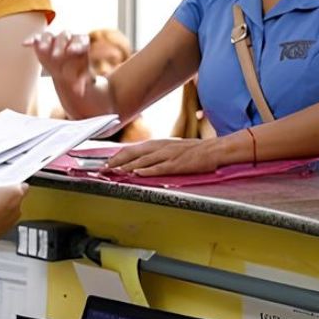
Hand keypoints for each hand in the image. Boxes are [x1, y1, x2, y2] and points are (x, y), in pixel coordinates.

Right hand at [0, 183, 27, 240]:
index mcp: (16, 193)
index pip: (23, 187)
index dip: (15, 187)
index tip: (9, 187)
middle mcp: (18, 208)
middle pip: (16, 202)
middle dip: (6, 201)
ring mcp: (12, 221)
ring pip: (10, 214)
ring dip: (2, 212)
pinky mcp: (5, 231)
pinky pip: (3, 224)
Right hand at [27, 30, 91, 98]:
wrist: (66, 69)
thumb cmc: (76, 71)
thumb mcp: (80, 77)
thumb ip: (80, 82)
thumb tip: (79, 92)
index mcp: (82, 43)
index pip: (80, 41)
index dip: (76, 45)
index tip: (71, 51)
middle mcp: (68, 38)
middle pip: (64, 36)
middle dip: (60, 45)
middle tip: (56, 56)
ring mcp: (54, 39)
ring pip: (49, 35)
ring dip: (45, 41)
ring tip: (41, 48)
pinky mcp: (42, 42)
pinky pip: (37, 38)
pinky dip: (31, 40)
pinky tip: (25, 44)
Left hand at [103, 137, 227, 176]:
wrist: (214, 149)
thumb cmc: (194, 151)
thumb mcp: (171, 149)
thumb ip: (156, 155)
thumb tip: (140, 163)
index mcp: (158, 143)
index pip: (132, 149)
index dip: (118, 156)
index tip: (107, 163)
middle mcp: (161, 147)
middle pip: (133, 153)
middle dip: (116, 161)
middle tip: (104, 169)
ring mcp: (169, 155)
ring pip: (143, 160)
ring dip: (127, 167)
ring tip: (115, 172)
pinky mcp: (178, 164)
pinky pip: (159, 167)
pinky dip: (147, 171)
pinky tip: (137, 174)